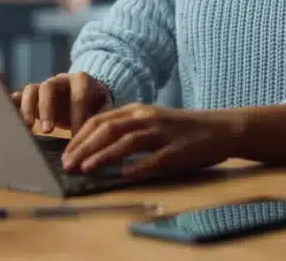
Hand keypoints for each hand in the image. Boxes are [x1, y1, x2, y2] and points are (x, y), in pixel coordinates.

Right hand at [11, 72, 112, 134]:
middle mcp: (60, 80)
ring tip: (27, 127)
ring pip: (32, 89)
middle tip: (48, 131)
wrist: (88, 93)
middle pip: (49, 87)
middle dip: (48, 109)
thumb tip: (99, 136)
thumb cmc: (97, 103)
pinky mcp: (33, 96)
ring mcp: (45, 86)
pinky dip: (13, 105)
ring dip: (28, 108)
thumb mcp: (104, 107)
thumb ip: (102, 117)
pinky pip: (19, 96)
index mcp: (81, 80)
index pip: (78, 95)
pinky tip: (9, 118)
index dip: (77, 115)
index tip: (77, 136)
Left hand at [61, 103, 244, 179]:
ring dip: (104, 155)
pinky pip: (156, 158)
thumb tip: (95, 147)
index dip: (80, 136)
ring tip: (86, 168)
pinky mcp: (179, 148)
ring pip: (128, 141)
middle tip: (67, 165)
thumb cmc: (183, 129)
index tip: (65, 153)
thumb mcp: (152, 122)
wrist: (221, 127)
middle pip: (109, 129)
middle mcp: (148, 117)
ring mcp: (163, 132)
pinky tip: (125, 175)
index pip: (101, 120)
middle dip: (84, 147)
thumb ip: (128, 130)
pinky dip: (139, 166)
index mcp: (139, 110)